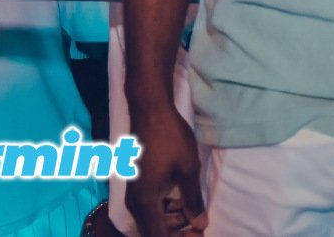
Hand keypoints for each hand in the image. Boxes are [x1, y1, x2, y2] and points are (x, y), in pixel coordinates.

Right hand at [126, 104, 206, 235]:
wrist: (150, 110)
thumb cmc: (170, 138)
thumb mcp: (188, 170)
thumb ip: (193, 200)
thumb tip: (200, 225)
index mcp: (145, 203)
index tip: (198, 235)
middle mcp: (134, 202)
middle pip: (153, 231)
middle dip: (177, 232)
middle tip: (199, 226)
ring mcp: (133, 193)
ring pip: (151, 219)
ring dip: (172, 220)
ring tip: (193, 213)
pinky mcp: (136, 183)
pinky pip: (149, 206)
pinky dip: (165, 208)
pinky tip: (182, 200)